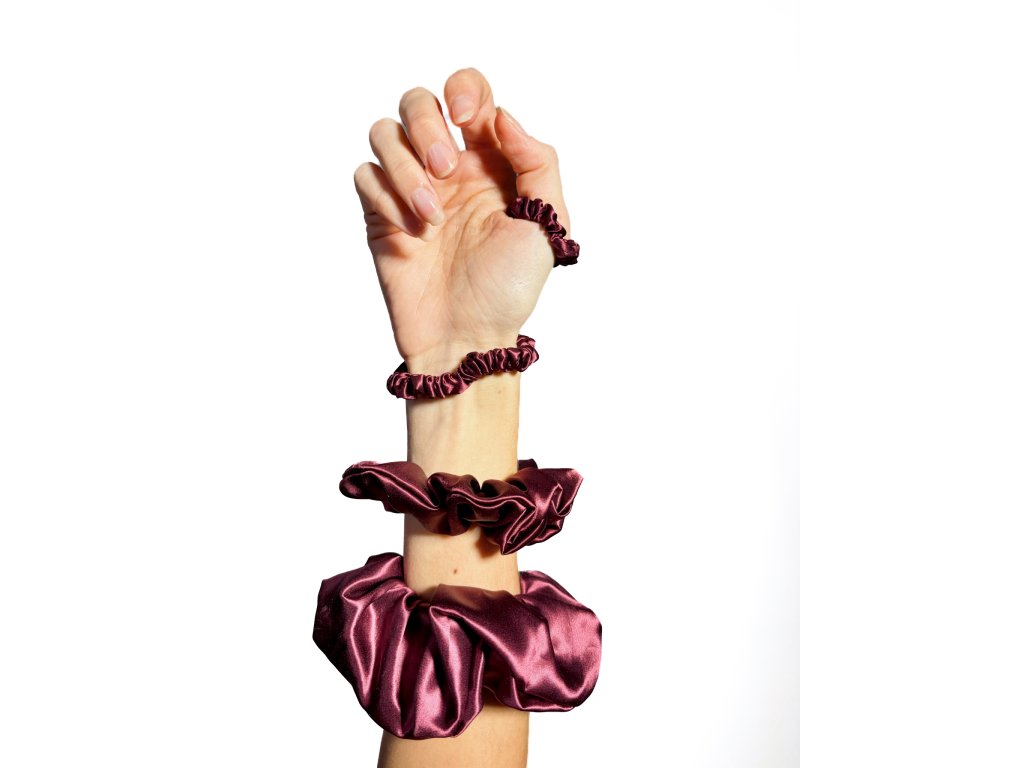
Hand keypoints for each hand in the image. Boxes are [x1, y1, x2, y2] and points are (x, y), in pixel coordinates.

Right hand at [353, 67, 570, 372]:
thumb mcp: (547, 223)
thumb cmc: (510, 288)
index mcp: (490, 160)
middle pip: (417, 102)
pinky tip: (412, 232)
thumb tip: (502, 117)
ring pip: (383, 132)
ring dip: (404, 166)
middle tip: (446, 172)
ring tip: (431, 216)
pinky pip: (365, 175)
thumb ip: (537, 162)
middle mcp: (448, 168)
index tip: (465, 122)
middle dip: (426, 127)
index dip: (463, 90)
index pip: (469, 93)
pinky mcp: (380, 215)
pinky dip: (385, 196)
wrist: (468, 337)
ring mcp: (411, 189)